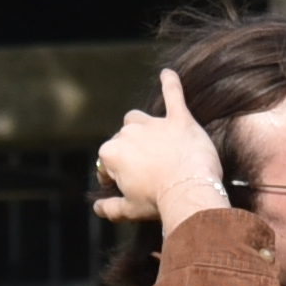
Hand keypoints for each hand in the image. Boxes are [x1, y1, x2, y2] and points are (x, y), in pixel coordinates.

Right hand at [90, 67, 231, 233]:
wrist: (188, 192)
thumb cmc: (156, 202)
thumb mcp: (129, 210)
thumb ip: (109, 208)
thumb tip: (97, 208)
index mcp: (111, 154)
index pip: (106, 162)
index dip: (114, 176)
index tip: (126, 186)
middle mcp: (128, 134)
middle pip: (122, 139)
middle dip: (130, 153)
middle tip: (145, 172)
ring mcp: (154, 124)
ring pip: (137, 118)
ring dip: (140, 127)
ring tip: (152, 142)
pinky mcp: (178, 119)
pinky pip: (173, 94)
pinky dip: (170, 83)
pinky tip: (167, 74)